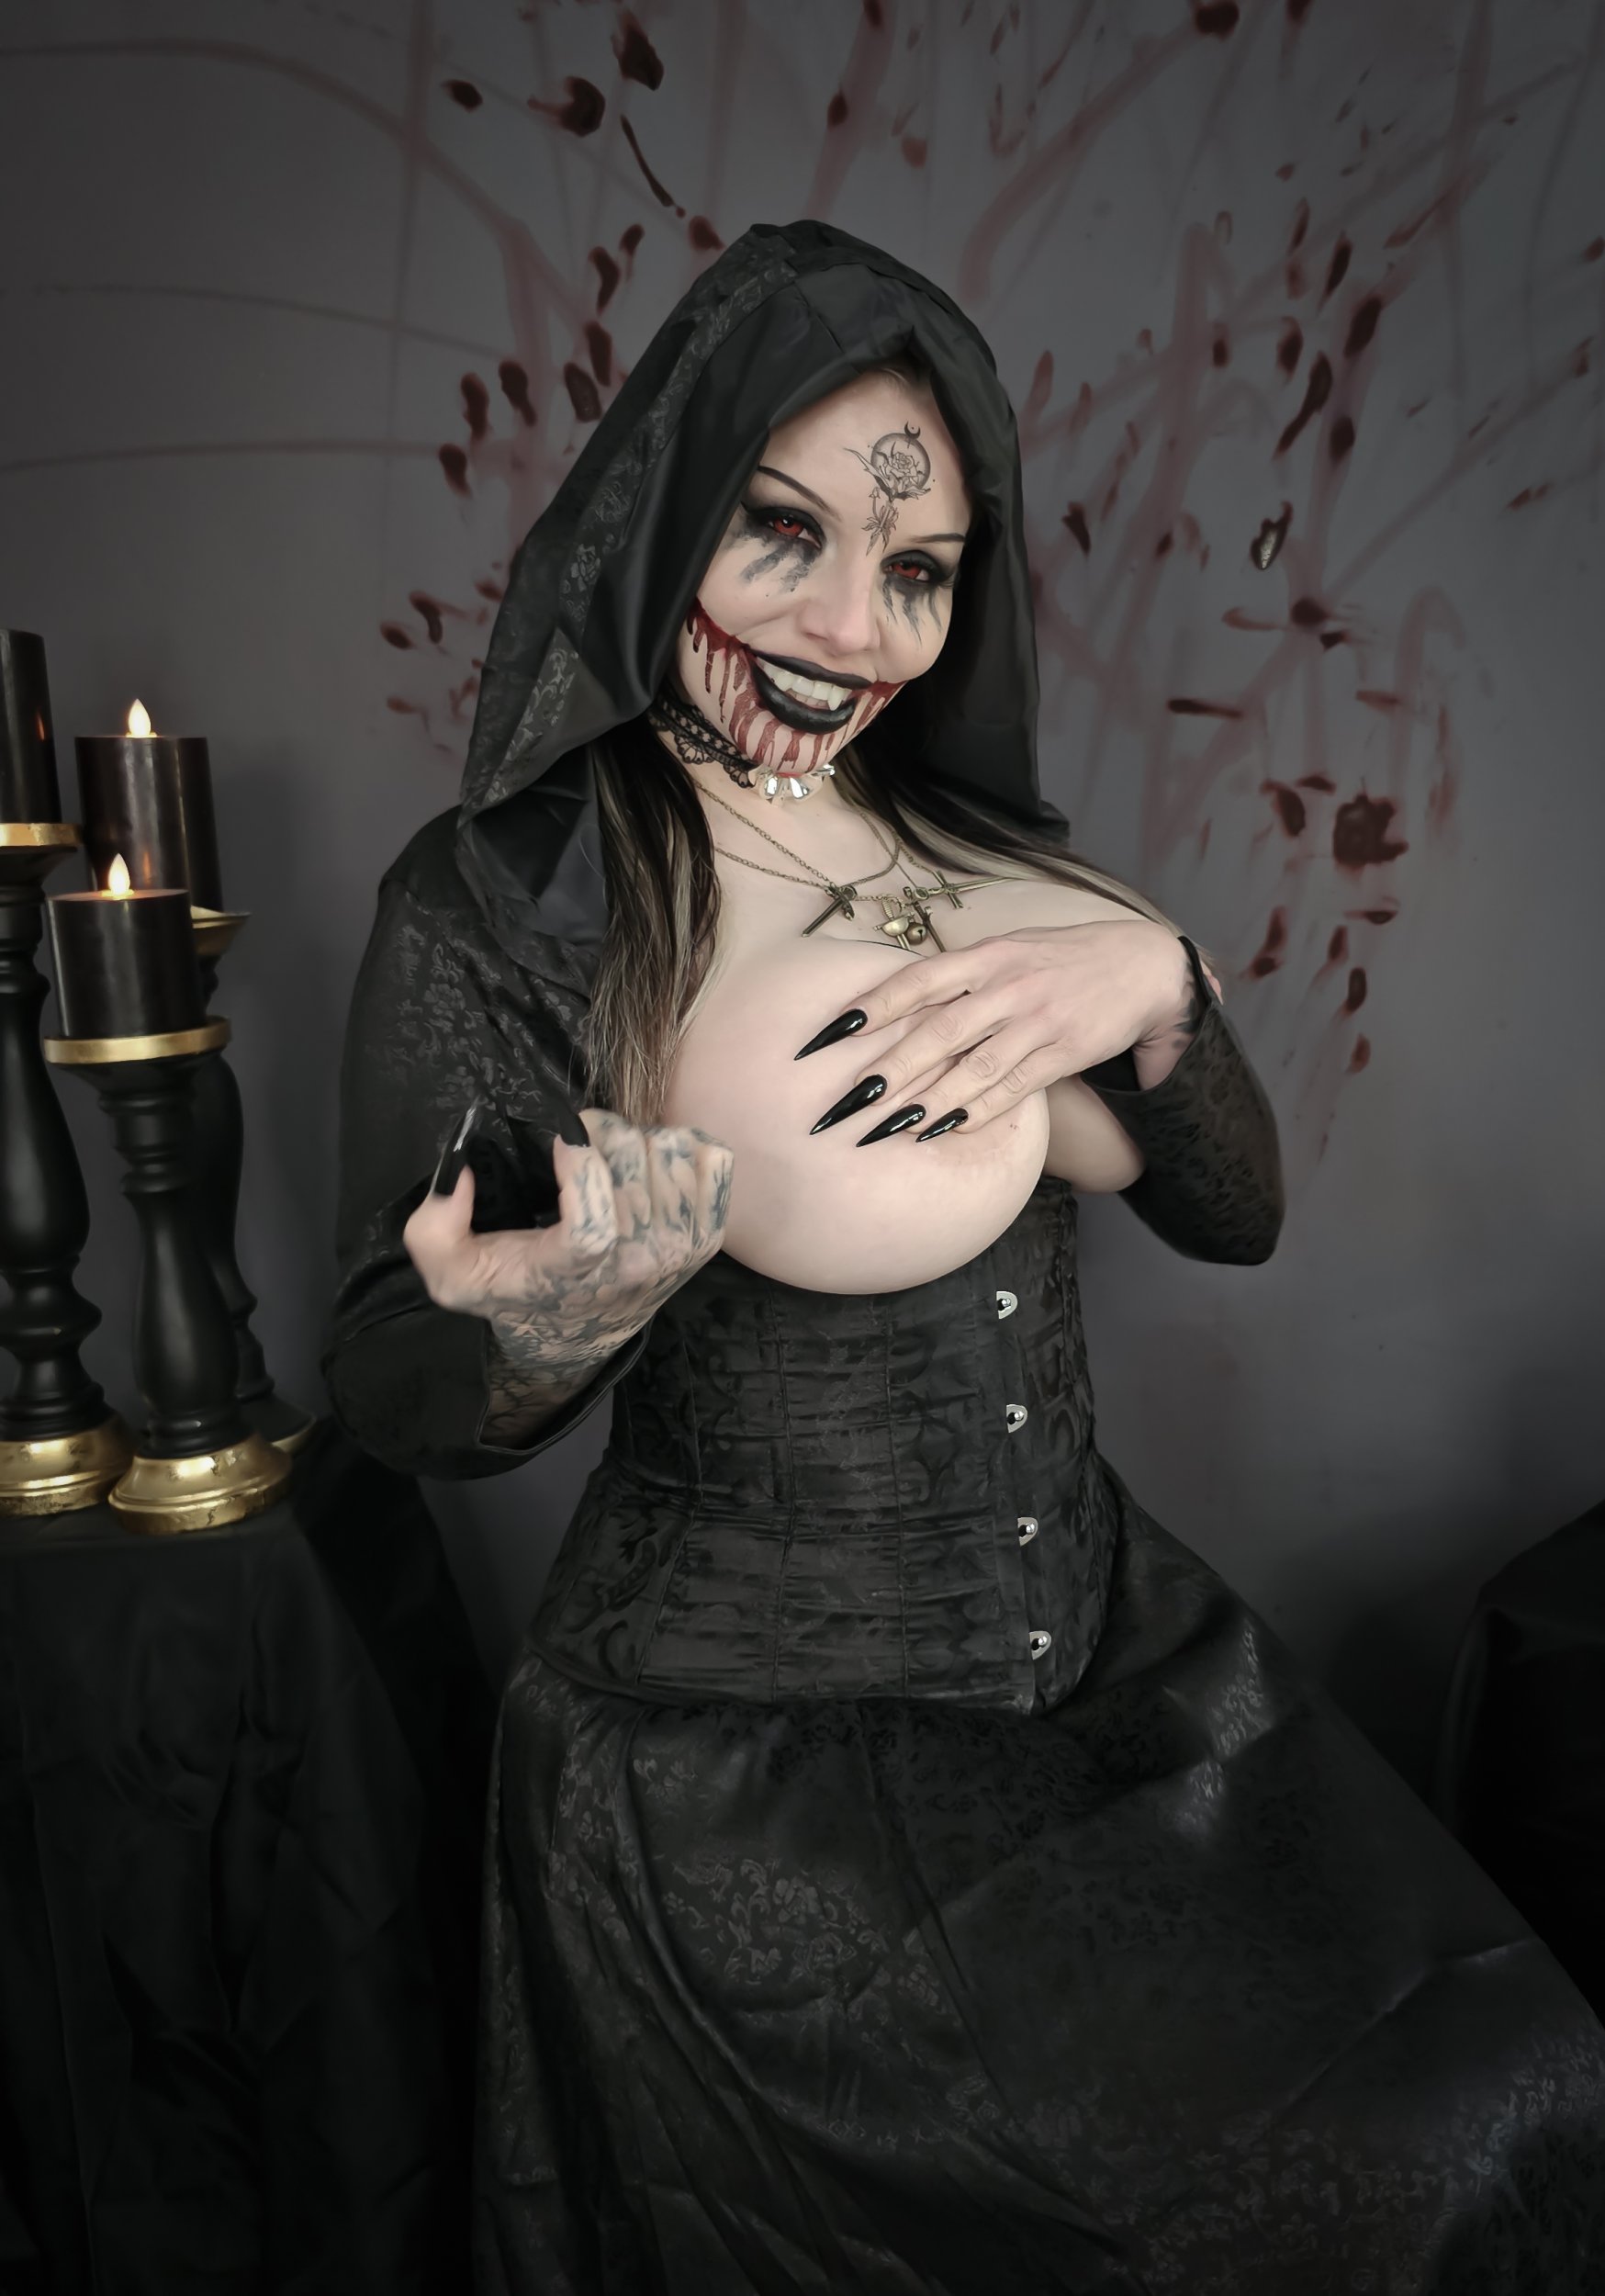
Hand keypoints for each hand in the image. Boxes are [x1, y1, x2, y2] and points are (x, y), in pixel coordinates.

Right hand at [403, 1107, 734, 1354]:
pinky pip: (712, 1159)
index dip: (579, 1161)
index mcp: (577, 1271)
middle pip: (633, 1160)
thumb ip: (432, 1227)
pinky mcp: (707, 1236)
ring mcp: (679, 1248)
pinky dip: (682, 1148)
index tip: (559, 1142)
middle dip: (600, 1134)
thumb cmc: (515, 1291)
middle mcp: (637, 1262)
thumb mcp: (453, 1273)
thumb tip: (459, 1171)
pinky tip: (651, 1166)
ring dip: (638, 1140)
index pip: (594, 1219)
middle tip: (580, 1147)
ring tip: (612, 1161)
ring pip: (670, 1149)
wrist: (577, 1333)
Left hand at [796, 921, 1193, 1138]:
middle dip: (890, 1070)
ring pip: (972, 1067)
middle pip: (937, 1032)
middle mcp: (1007, 985)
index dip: (873, 1005)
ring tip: (888, 1128)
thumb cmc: (1062, 961)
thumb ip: (960, 976)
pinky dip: (977, 1111)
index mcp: (987, 956)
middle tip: (849, 1101)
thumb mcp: (1010, 952)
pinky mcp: (1063, 1053)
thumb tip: (899, 1001)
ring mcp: (1036, 1021)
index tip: (830, 1034)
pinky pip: (1013, 1088)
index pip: (918, 980)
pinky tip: (945, 1129)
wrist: (1142, 967)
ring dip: (927, 1101)